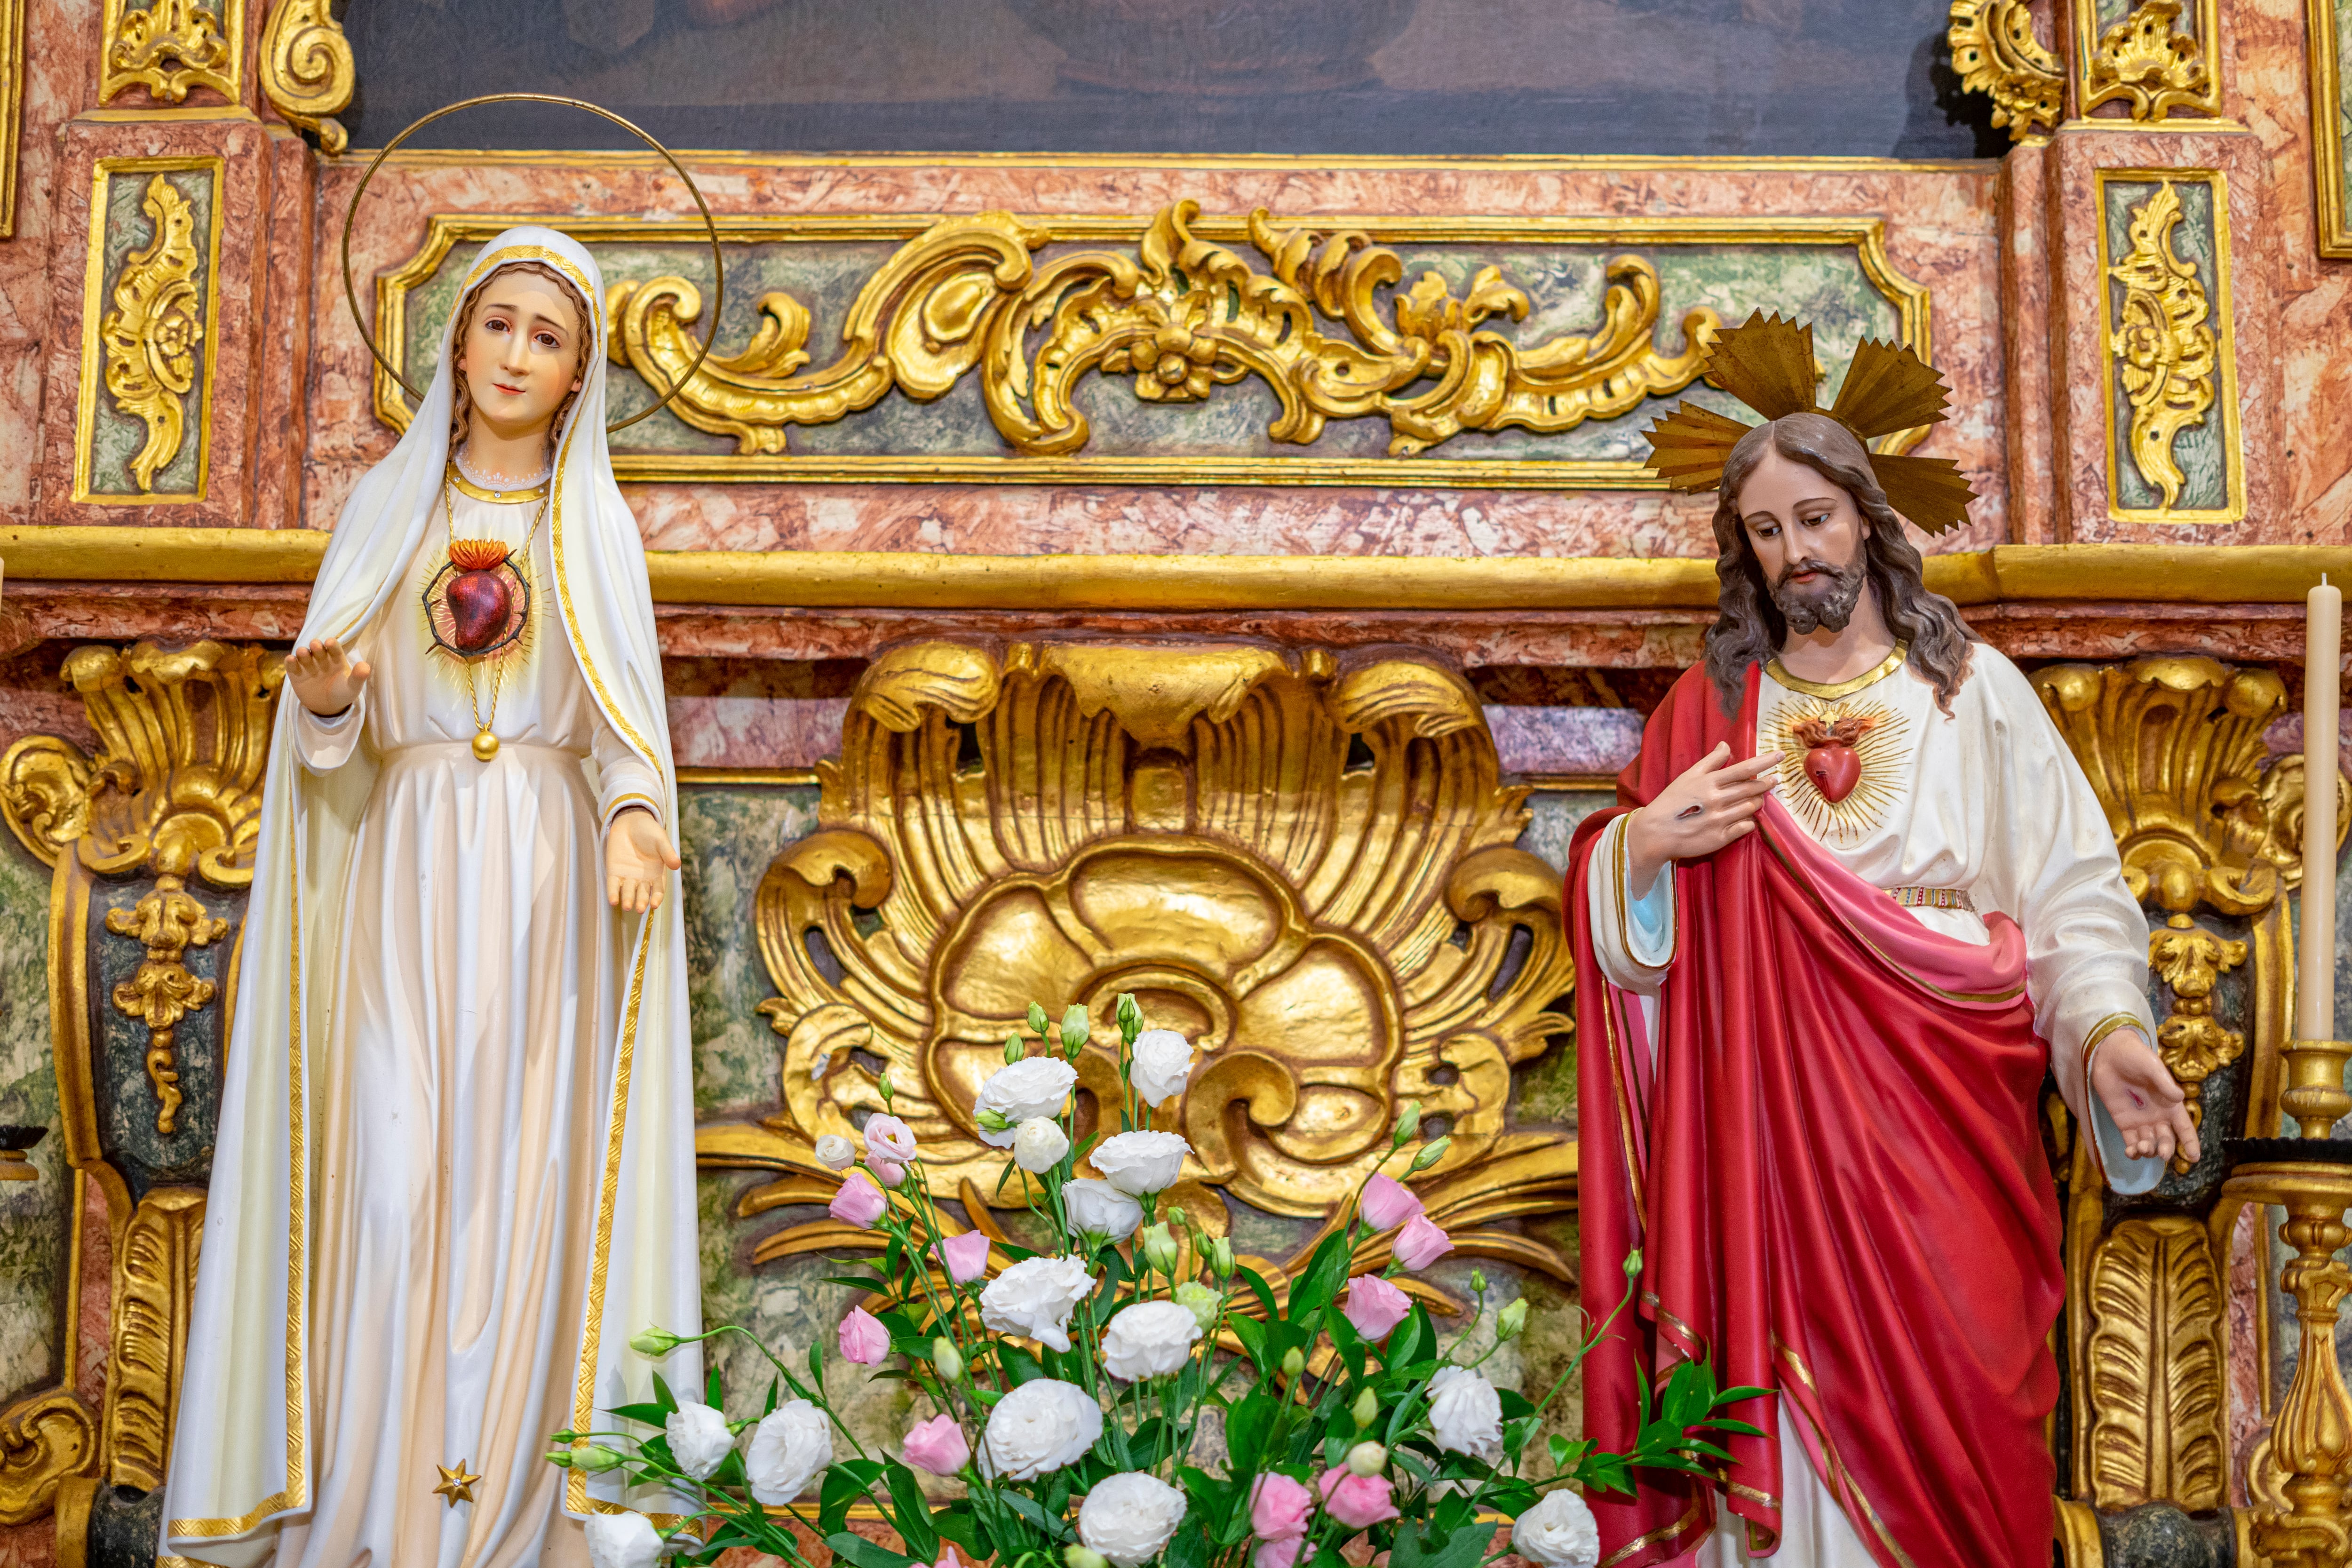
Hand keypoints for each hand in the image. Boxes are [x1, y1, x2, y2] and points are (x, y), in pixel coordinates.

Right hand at [286, 636, 370, 716]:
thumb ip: (358, 676)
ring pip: (304, 654)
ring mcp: (308, 665)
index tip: (329, 642)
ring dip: (303, 652)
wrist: (328, 707)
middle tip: (315, 646)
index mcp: (336, 659)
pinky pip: (291, 665)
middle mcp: (321, 659)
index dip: (331, 644)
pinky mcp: (296, 673)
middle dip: (316, 645)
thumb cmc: (342, 693)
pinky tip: (291, 659)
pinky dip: (290, 661)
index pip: (334, 648)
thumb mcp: (352, 687)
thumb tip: (365, 666)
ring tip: (303, 652)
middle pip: (317, 648)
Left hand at [605, 806, 680, 913]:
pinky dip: (613, 893)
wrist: (630, 821)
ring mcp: (628, 876)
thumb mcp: (660, 841)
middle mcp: (643, 878)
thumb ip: (667, 853)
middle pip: (642, 893)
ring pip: (628, 891)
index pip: (657, 889)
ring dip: (627, 899)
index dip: (656, 898)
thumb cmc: (649, 831)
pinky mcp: (614, 872)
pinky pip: (613, 885)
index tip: (654, 905)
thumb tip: (677, 865)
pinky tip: (613, 900)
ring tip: (626, 906)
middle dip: (641, 901)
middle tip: (639, 908)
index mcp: (657, 873)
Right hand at [1623, 742, 1785, 895]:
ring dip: (1757, 801)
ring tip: (1755, 798)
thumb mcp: (1687, 776)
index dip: (1765, 761)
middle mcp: (1716, 800)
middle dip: (1766, 783)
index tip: (1781, 755)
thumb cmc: (1671, 802)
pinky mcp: (1720, 838)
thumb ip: (1710, 761)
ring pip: (1751, 807)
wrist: (1655, 833)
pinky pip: (1746, 827)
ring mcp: (1719, 820)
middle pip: (1751, 788)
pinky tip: (1744, 818)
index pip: (1743, 768)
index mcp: (1709, 782)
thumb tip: (1726, 745)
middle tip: (1775, 780)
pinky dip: (1748, 821)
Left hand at [2090, 1029, 2200, 1165]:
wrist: (2109, 1053)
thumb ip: (2165, 1083)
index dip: (2190, 1142)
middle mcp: (2158, 1116)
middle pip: (2166, 1139)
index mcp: (2170, 1105)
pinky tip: (2131, 1152)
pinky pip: (2130, 1140)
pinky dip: (2132, 1150)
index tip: (2194, 1157)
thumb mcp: (2153, 1068)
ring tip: (2143, 1149)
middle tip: (2163, 1154)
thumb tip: (2180, 1097)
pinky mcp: (2123, 1121)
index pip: (2184, 1127)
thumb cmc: (2136, 1057)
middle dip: (2166, 1148)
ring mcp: (2140, 1120)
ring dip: (2148, 1150)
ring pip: (2149, 1143)